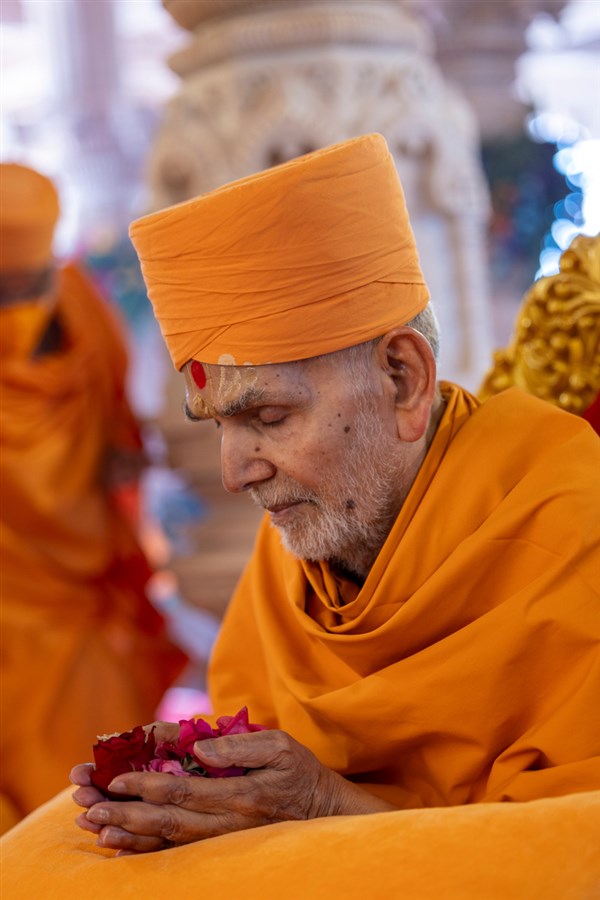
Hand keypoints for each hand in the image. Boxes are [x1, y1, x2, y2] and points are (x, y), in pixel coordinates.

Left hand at [82, 729, 394, 853]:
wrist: (325, 815)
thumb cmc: (301, 772)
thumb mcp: (281, 745)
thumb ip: (240, 746)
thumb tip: (201, 747)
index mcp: (240, 796)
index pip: (184, 790)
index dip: (147, 784)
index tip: (116, 777)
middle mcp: (227, 824)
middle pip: (167, 821)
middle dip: (125, 813)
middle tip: (88, 807)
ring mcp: (223, 841)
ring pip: (168, 842)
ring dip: (129, 835)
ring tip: (95, 830)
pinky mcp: (221, 847)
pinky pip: (179, 854)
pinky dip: (148, 852)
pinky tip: (122, 850)